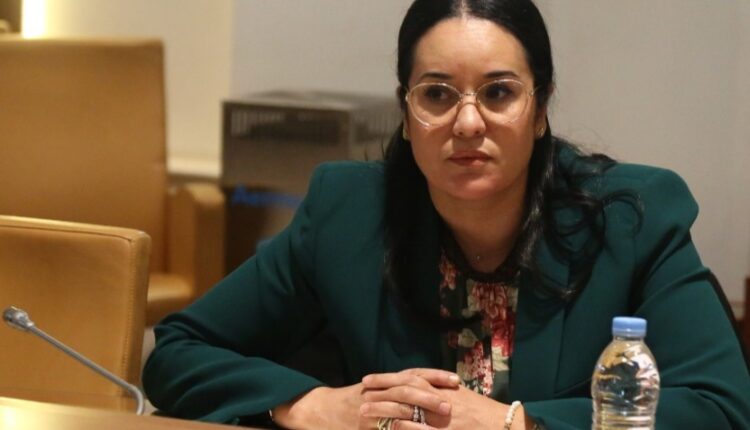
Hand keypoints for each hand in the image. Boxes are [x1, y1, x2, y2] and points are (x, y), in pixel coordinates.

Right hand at [271, 369, 459, 429]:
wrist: (323, 410)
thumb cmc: (355, 401)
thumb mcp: (378, 390)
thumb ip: (400, 390)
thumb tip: (432, 390)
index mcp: (385, 381)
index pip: (414, 373)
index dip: (435, 376)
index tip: (456, 380)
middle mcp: (378, 390)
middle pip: (407, 388)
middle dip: (429, 396)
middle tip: (449, 404)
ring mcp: (370, 408)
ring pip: (397, 409)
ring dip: (418, 415)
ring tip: (436, 421)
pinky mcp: (364, 425)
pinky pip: (386, 428)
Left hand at [362, 371, 533, 429]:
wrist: (505, 425)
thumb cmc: (483, 412)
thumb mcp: (461, 395)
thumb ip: (440, 389)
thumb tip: (420, 384)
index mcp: (442, 387)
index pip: (409, 378)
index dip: (388, 378)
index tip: (369, 379)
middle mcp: (440, 398)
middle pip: (404, 389)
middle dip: (381, 389)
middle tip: (361, 391)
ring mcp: (443, 418)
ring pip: (408, 410)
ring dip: (384, 410)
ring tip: (364, 411)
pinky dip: (407, 428)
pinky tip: (392, 427)